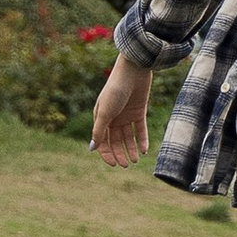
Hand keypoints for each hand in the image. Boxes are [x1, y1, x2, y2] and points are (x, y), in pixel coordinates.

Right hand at [91, 49, 154, 164]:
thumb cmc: (115, 89)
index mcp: (101, 117)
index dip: (107, 154)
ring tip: (135, 160)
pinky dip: (142, 140)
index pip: (102, 141)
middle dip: (120, 153)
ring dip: (131, 149)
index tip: (114, 164)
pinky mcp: (139, 111)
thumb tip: (92, 148)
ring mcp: (126, 115)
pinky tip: (144, 151)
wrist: (134, 70)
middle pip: (116, 141)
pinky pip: (140, 129)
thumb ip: (99, 130)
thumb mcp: (105, 111)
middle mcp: (113, 118)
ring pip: (128, 137)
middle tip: (126, 165)